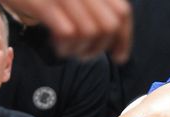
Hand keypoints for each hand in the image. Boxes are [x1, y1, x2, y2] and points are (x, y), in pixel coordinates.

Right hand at [2, 0, 131, 61]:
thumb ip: (93, 9)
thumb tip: (114, 41)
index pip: (122, 13)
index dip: (124, 39)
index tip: (119, 57)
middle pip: (110, 26)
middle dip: (101, 48)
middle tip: (85, 55)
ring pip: (91, 32)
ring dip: (81, 50)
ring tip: (67, 50)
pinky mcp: (45, 2)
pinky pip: (68, 32)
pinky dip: (66, 47)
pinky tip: (57, 46)